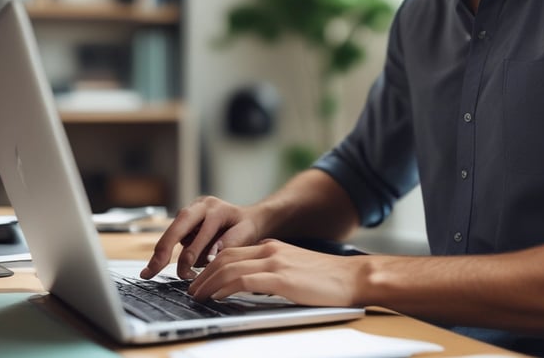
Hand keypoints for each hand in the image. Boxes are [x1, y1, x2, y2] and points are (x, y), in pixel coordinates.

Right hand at [140, 195, 260, 279]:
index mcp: (216, 209)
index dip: (195, 252)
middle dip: (163, 250)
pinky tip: (168, 258)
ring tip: (160, 268)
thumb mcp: (246, 234)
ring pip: (173, 234)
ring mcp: (189, 210)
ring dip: (167, 254)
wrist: (247, 217)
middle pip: (177, 226)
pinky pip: (174, 237)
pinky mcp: (183, 219)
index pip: (201, 231)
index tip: (189, 272)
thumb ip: (229, 244)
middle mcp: (200, 206)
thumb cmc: (246, 227)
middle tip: (150, 271)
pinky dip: (169, 251)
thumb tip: (210, 257)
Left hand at [187, 239, 363, 306]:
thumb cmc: (327, 279)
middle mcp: (270, 249)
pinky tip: (217, 297)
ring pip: (229, 267)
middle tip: (191, 290)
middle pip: (224, 256)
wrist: (352, 277)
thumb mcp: (293, 269)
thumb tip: (249, 287)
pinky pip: (243, 279)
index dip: (211, 266)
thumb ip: (271, 273)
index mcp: (272, 246)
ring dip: (208, 282)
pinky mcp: (280, 277)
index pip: (231, 251)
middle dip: (203, 274)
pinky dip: (225, 287)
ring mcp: (275, 261)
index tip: (200, 280)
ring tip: (197, 296)